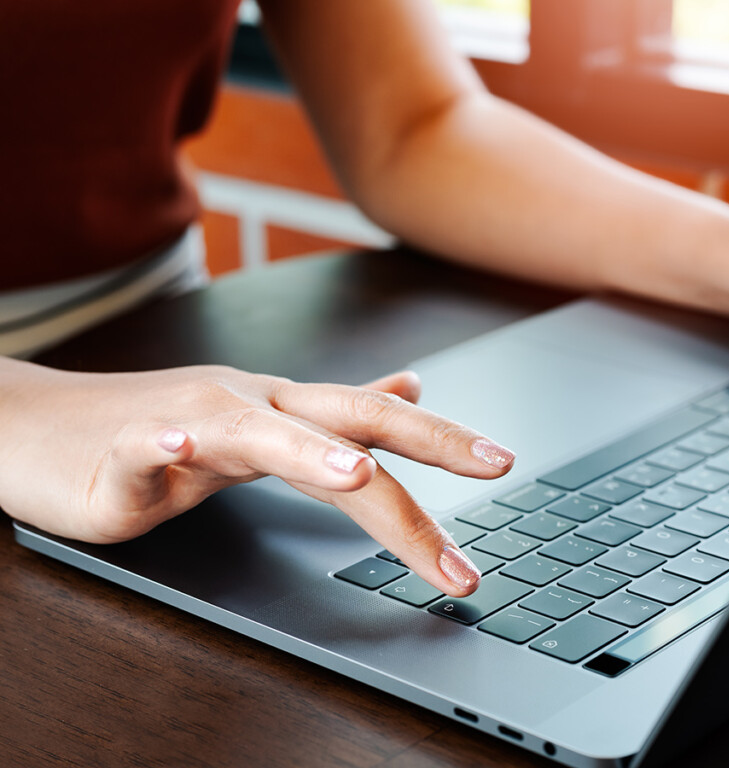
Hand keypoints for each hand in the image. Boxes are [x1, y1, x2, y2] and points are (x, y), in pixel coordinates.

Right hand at [0, 360, 514, 595]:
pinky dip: (168, 450)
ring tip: (353, 478)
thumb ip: (336, 414)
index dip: (444, 439)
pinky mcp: (125, 453)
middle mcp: (253, 407)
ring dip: (309, 453)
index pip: (380, 423)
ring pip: (259, 432)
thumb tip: (408, 386)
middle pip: (350, 418)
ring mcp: (192, 424)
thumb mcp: (264, 422)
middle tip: (491, 465)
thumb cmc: (159, 432)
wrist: (42, 428)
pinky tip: (183, 455)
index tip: (503, 462)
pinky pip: (149, 448)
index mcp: (288, 410)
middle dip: (427, 442)